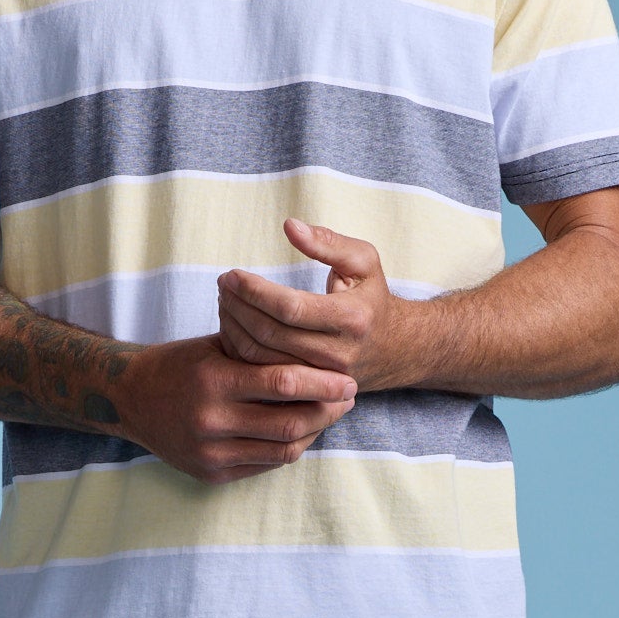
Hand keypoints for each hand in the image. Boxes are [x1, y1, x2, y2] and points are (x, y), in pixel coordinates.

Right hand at [115, 333, 355, 484]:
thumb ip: (263, 353)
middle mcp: (212, 420)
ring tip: (329, 414)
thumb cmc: (182, 365)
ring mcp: (211, 453)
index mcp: (215, 381)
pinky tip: (302, 431)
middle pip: (291, 423)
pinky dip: (290, 448)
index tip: (348, 380)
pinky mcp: (211, 474)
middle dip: (328, 411)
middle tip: (349, 398)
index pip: (284, 383)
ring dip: (315, 433)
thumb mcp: (218, 347)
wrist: (130, 398)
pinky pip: (265, 465)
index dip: (324, 383)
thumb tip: (322, 355)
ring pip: (283, 451)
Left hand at [217, 220, 413, 390]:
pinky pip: (264, 373)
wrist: (395, 349)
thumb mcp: (363, 262)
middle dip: (239, 307)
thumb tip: (290, 226)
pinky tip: (234, 325)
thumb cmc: (372, 298)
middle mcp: (338, 354)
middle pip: (271, 334)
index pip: (290, 308)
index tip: (232, 275)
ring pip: (263, 358)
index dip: (255, 291)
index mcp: (351, 318)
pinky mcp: (309, 390)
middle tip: (223, 285)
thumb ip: (328, 242)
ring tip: (225, 301)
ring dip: (234, 328)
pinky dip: (242, 349)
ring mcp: (322, 378)